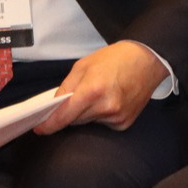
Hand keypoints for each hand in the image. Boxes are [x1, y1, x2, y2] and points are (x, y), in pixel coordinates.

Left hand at [34, 41, 166, 132]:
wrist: (148, 60)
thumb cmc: (116, 59)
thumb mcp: (84, 65)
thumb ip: (66, 87)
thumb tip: (54, 106)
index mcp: (93, 90)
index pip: (64, 116)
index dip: (49, 124)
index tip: (39, 128)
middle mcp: (106, 107)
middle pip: (74, 120)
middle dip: (69, 112)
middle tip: (75, 98)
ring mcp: (116, 117)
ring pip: (88, 122)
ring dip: (86, 113)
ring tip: (98, 94)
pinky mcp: (124, 123)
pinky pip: (102, 124)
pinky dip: (100, 115)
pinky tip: (109, 100)